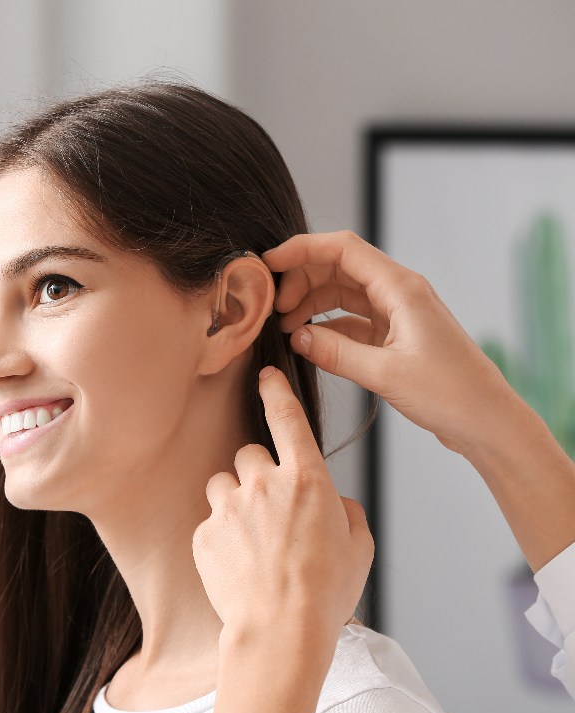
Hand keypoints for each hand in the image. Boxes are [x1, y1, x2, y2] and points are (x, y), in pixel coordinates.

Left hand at [194, 365, 373, 712]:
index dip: (275, 393)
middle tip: (270, 513)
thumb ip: (346, 512)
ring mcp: (229, 507)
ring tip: (251, 541)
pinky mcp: (203, 533)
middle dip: (258, 476)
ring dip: (234, 502)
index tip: (264, 376)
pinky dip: (221, 537)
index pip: (288, 419)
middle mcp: (264, 484)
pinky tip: (238, 566)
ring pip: (222, 485)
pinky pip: (209, 522)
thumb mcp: (359, 548)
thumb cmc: (326, 593)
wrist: (280, 632)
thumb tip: (332, 502)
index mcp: (308, 480)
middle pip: (249, 455)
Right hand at [263, 230, 514, 457]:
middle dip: (302, 280)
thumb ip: (335, 352)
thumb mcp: (385, 374)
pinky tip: (308, 343)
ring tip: (286, 328)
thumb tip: (296, 337)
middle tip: (274, 309)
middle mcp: (399, 293)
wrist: (487, 421)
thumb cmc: (451, 394)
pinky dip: (326, 327)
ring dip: (311, 303)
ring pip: (342, 293)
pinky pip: (351, 320)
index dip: (302, 249)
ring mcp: (397, 313)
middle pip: (338, 267)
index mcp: (401, 289)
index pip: (342, 249)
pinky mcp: (395, 336)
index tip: (268, 264)